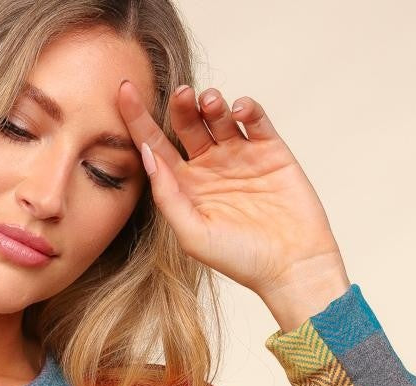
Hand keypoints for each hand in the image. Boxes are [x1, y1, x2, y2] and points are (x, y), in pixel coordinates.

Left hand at [119, 79, 349, 313]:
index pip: (155, 146)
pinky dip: (246, 107)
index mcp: (185, 186)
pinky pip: (254, 118)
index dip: (138, 119)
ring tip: (211, 101)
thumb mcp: (192, 234)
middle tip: (182, 94)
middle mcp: (209, 167)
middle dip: (181, 105)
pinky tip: (239, 109)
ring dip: (212, 102)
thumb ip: (168, 196)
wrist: (291, 266)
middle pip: (187, 124)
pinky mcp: (270, 150)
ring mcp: (240, 156)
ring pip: (219, 116)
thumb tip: (147, 156)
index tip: (124, 90)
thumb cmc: (239, 259)